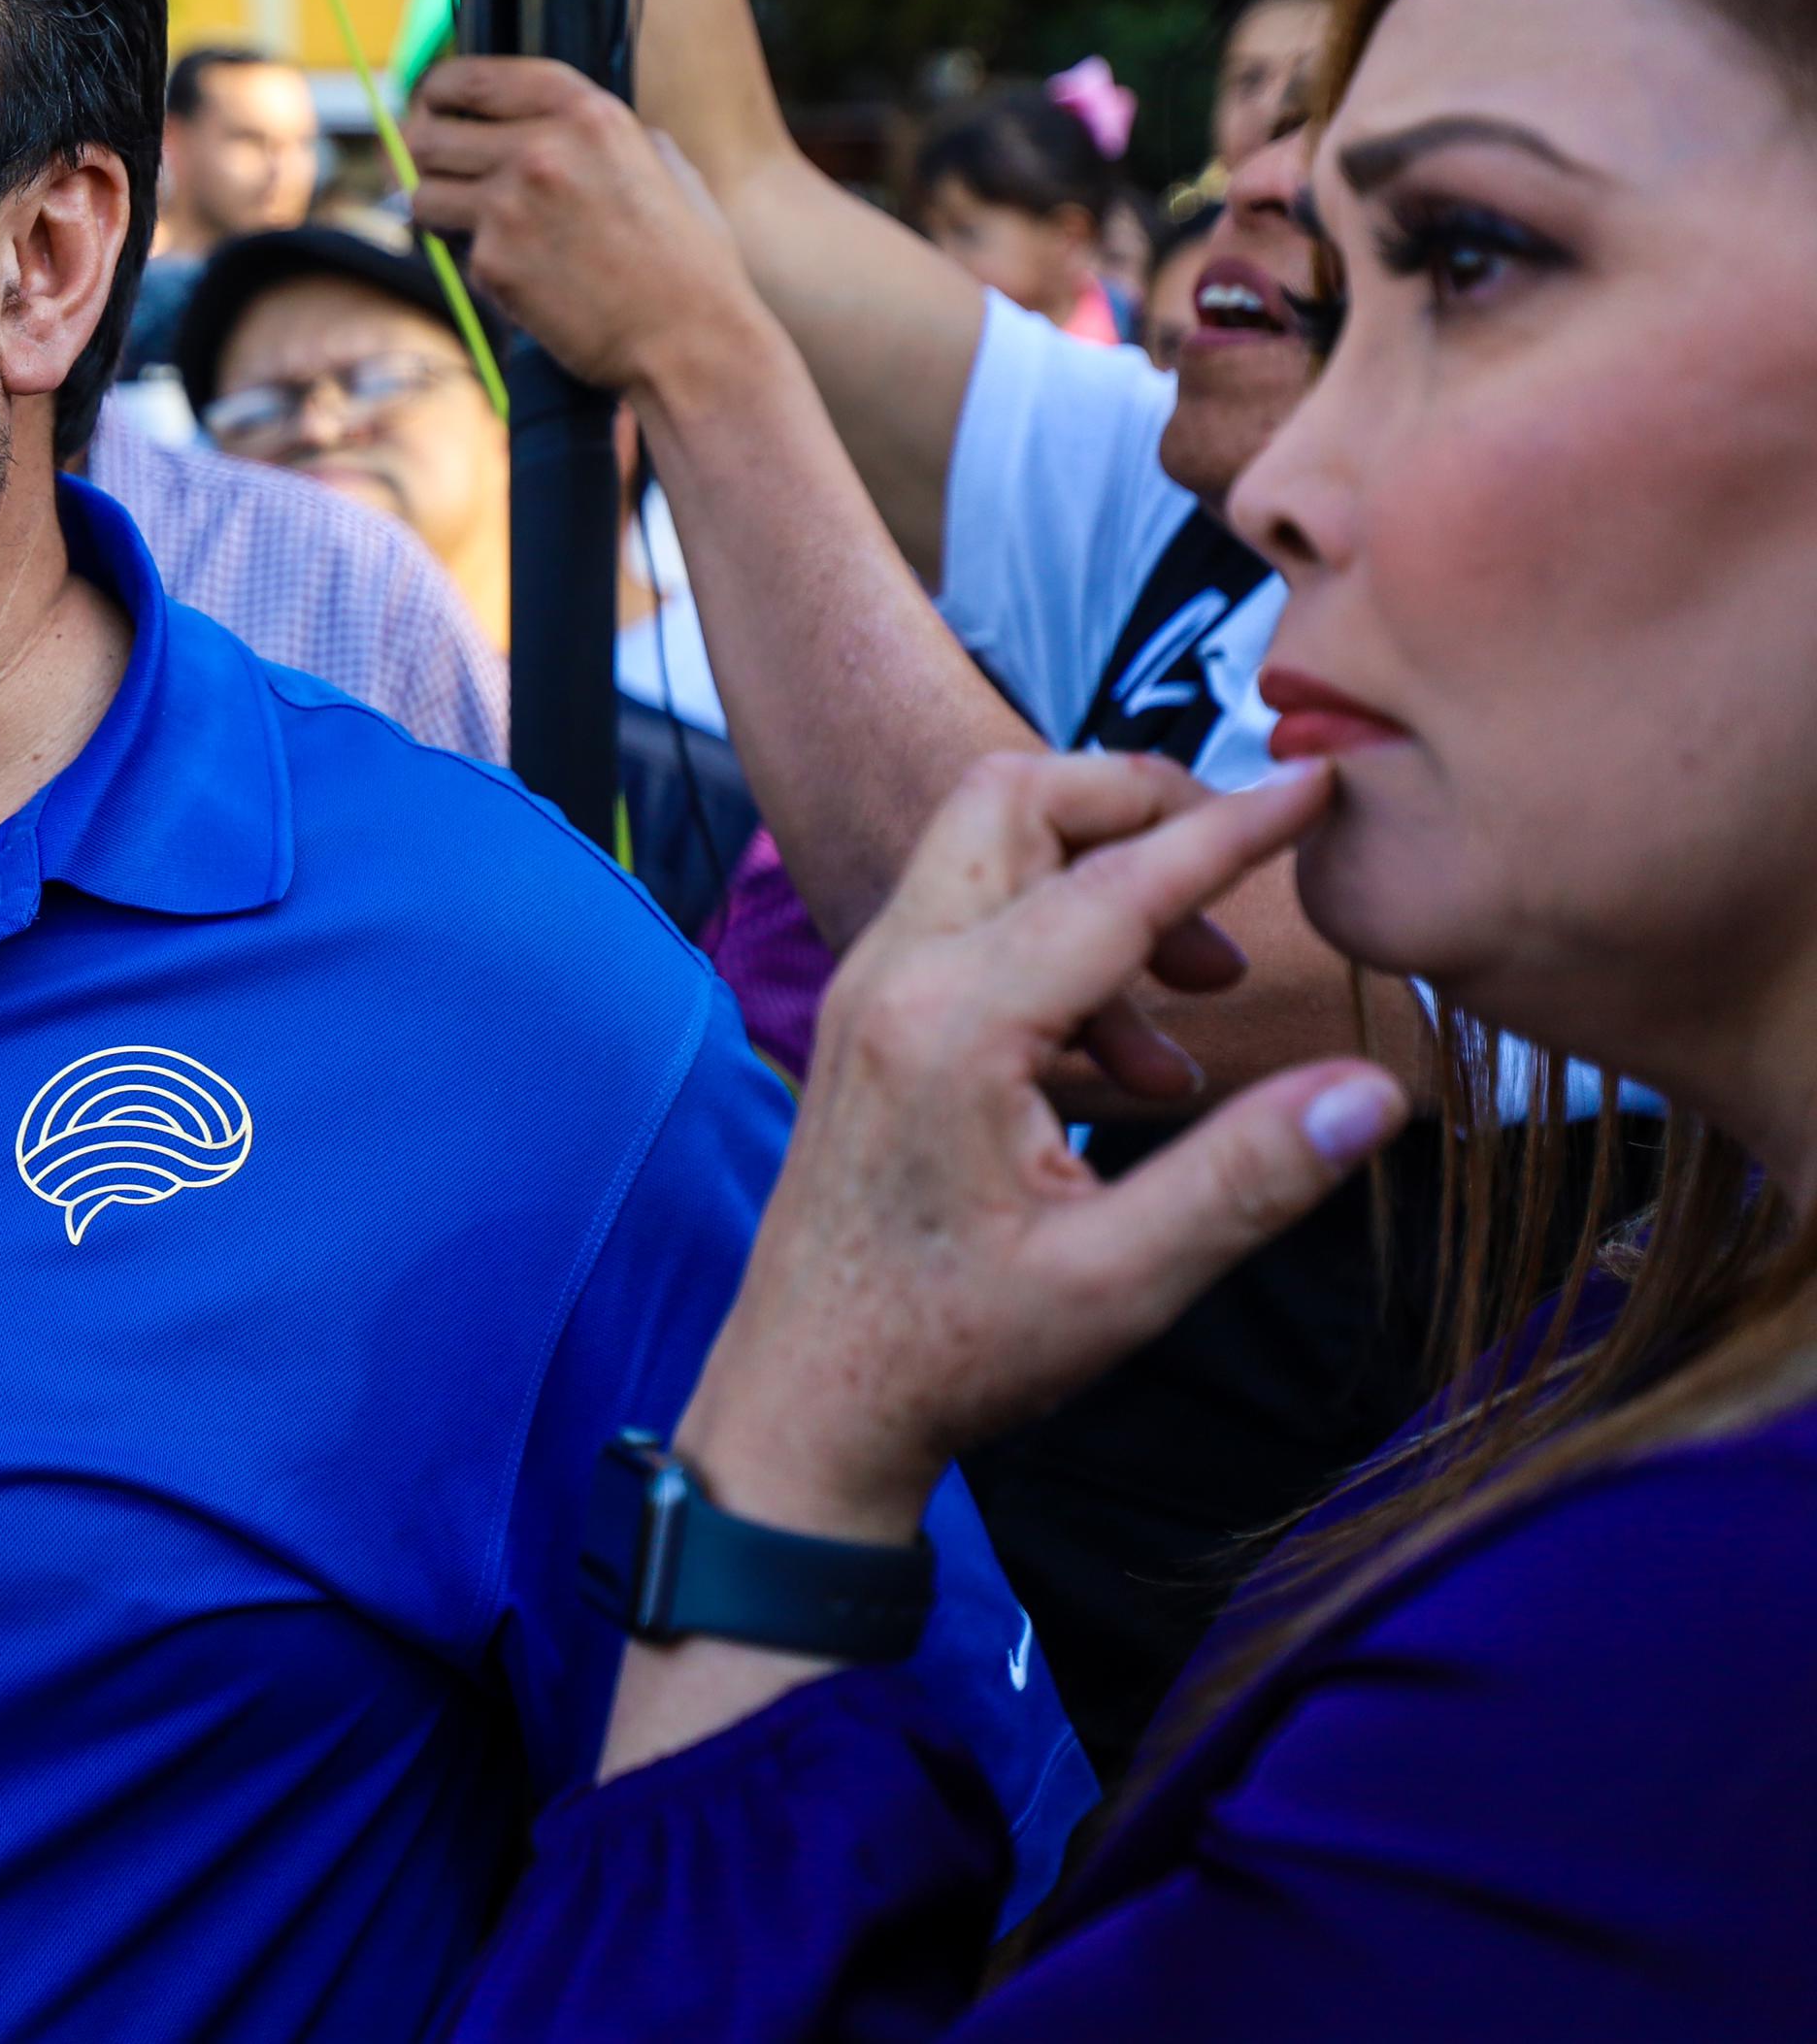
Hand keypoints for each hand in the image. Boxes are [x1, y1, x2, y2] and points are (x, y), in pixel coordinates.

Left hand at [405, 54, 761, 395]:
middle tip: (427, 169)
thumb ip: (600, 134)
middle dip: (418, 153)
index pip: (472, 77)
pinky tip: (520, 278)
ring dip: (433, 208)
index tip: (429, 105)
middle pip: (427, 134)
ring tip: (462, 222)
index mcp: (585, 111)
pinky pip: (454, 254)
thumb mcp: (660, 162)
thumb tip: (550, 123)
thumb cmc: (686, 257)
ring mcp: (511, 205)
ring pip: (420, 193)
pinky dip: (476, 264)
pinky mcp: (494, 262)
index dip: (436, 90)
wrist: (689, 338)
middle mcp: (540, 148)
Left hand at [677, 755, 1406, 1550]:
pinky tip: (1135, 1066)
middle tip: (1238, 862)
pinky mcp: (868, 1021)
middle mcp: (894, 977)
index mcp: (954, 1025)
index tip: (1319, 787)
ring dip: (1103, 881)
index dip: (1232, 830)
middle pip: (1015, 801)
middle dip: (1137, 804)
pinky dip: (1060, 940)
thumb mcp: (1120, 1281)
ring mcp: (868, 991)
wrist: (809, 1397)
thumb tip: (1372, 1094)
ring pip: (985, 848)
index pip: (1116, 882)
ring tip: (1203, 992)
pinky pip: (968, 919)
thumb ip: (1247, 1177)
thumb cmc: (950, 1350)